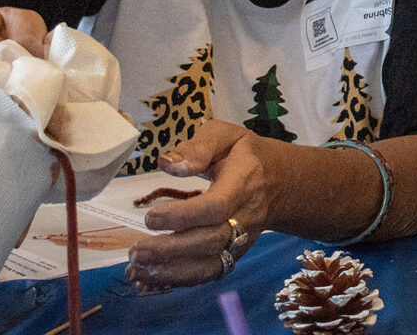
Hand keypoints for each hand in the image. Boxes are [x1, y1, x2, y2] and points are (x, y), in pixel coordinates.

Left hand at [127, 120, 273, 290]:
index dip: (183, 216)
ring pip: (212, 264)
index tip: (150, 218)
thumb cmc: (245, 155)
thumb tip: (166, 164)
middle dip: (172, 249)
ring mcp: (242, 239)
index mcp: (243, 183)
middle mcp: (246, 217)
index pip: (217, 206)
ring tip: (138, 268)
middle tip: (137, 250)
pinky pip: (210, 273)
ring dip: (173, 271)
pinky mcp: (234, 253)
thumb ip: (198, 147)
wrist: (279, 181)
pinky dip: (180, 280)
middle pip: (212, 241)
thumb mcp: (225, 136)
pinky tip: (152, 278)